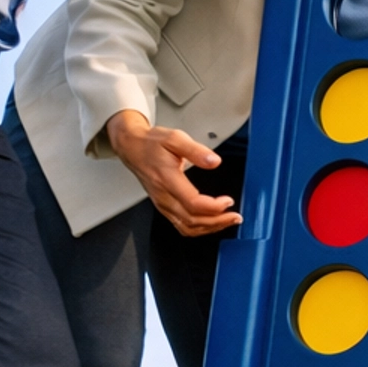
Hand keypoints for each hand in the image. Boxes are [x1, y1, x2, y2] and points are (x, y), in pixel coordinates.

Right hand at [106, 111, 242, 237]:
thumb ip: (195, 150)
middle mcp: (163, 196)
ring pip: (187, 227)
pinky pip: (182, 225)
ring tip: (227, 221)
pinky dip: (199, 228)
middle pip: (192, 220)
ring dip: (210, 228)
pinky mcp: (163, 206)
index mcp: (167, 179)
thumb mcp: (174, 138)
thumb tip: (214, 161)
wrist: (132, 148)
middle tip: (235, 216)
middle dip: (217, 222)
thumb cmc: (152, 144)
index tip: (228, 201)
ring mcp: (162, 204)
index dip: (213, 207)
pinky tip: (212, 222)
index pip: (192, 203)